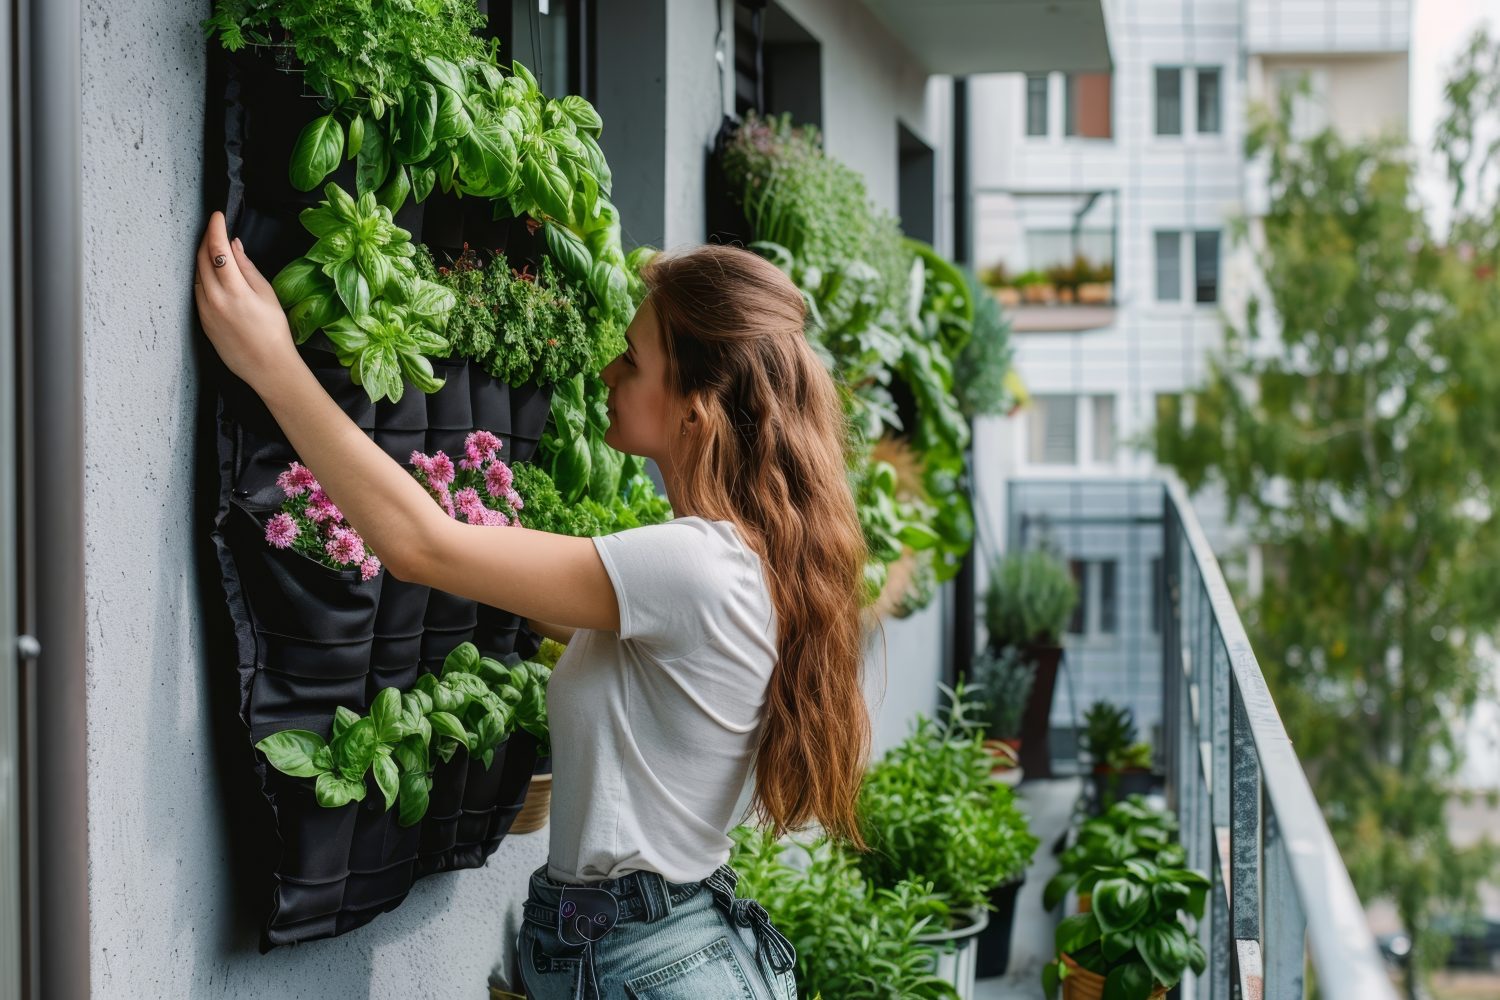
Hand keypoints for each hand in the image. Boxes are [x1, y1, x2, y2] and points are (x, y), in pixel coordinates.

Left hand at [193, 211, 298, 388]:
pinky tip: (212, 273)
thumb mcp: (267, 295)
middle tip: (215, 228)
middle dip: (206, 239)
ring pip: (197, 274)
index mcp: (234, 291)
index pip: (217, 249)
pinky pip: (197, 290)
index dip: (215, 229)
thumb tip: (234, 246)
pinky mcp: (202, 320)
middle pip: (201, 258)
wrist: (267, 366)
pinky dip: (202, 276)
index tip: (218, 216)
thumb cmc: (274, 332)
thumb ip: (247, 268)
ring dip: (202, 257)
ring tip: (214, 248)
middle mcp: (214, 299)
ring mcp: (204, 310)